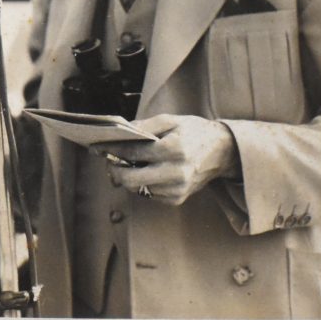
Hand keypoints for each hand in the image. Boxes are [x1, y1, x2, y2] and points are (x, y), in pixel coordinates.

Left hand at [93, 114, 239, 205]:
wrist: (222, 152)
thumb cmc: (194, 132)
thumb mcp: (171, 120)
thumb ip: (145, 125)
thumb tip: (120, 131)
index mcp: (174, 149)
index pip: (133, 153)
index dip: (113, 150)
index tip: (98, 147)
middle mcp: (176, 173)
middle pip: (130, 179)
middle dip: (115, 169)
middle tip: (110, 160)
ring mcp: (177, 189)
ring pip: (137, 188)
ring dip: (128, 176)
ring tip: (128, 163)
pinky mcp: (177, 199)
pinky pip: (148, 193)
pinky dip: (142, 183)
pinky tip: (146, 171)